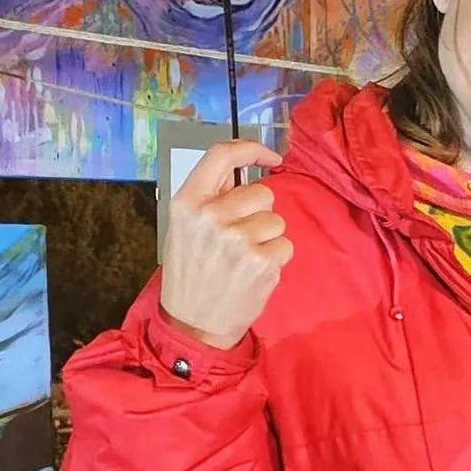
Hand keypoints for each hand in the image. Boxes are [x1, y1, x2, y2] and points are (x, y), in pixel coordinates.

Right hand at [160, 145, 291, 350]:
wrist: (193, 321)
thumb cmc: (192, 271)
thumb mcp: (185, 226)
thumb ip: (211, 196)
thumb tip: (247, 171)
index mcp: (187, 202)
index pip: (222, 155)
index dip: (252, 149)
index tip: (271, 157)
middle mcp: (212, 216)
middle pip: (263, 192)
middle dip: (259, 212)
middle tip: (239, 237)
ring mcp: (238, 240)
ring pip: (277, 220)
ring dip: (268, 237)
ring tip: (244, 258)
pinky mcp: (261, 262)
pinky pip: (285, 245)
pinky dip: (275, 258)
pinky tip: (254, 272)